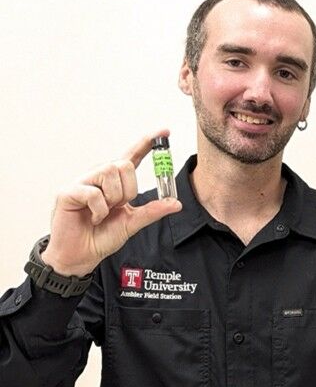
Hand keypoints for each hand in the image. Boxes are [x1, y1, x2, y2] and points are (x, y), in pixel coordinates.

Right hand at [41, 130, 181, 276]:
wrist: (82, 255)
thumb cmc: (102, 236)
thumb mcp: (133, 222)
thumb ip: (153, 211)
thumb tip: (176, 203)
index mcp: (115, 181)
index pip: (133, 156)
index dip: (147, 143)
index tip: (164, 132)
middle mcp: (99, 176)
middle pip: (124, 164)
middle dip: (128, 190)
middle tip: (118, 206)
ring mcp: (83, 182)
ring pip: (109, 173)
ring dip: (113, 198)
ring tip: (104, 212)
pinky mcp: (69, 192)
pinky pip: (94, 193)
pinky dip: (99, 210)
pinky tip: (93, 218)